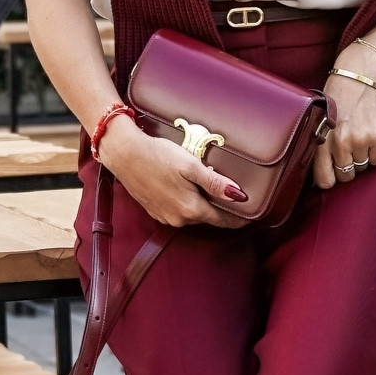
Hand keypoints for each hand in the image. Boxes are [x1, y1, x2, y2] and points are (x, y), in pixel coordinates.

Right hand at [98, 113, 248, 227]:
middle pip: (208, 218)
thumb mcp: (191, 166)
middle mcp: (179, 219)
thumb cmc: (158, 155)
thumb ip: (215, 183)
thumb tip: (239, 196)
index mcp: (191, 209)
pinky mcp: (155, 211)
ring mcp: (166, 217)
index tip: (250, 215)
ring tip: (212, 192)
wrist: (125, 154)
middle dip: (221, 210)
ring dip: (203, 206)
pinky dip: (187, 204)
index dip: (238, 218)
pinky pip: (179, 212)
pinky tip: (187, 190)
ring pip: (193, 215)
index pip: (223, 220)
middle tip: (234, 198)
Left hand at [314, 53, 375, 189]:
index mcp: (321, 139)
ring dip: (360, 159)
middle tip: (346, 152)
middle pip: (345, 175)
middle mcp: (340, 143)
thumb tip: (317, 177)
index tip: (330, 175)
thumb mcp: (318, 121)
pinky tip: (368, 138)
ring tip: (356, 140)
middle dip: (345, 168)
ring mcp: (360, 140)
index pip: (324, 180)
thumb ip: (318, 146)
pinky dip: (374, 153)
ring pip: (361, 168)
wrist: (358, 75)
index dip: (328, 180)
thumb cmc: (335, 98)